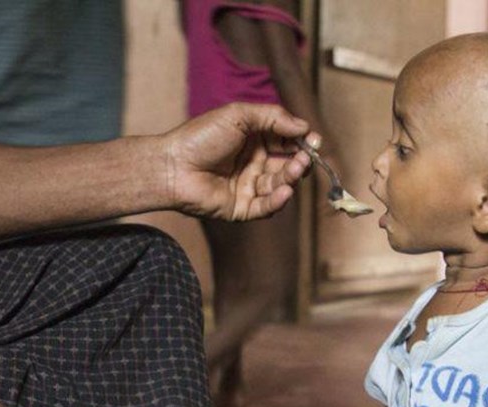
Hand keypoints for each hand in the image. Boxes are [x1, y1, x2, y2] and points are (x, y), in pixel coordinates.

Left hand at [164, 102, 313, 220]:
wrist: (173, 166)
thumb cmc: (201, 137)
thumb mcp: (238, 116)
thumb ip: (273, 117)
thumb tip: (304, 127)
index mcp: (254, 139)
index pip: (287, 140)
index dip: (302, 141)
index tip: (314, 141)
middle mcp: (253, 163)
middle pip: (287, 164)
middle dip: (300, 161)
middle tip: (305, 157)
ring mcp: (248, 186)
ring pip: (280, 185)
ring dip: (291, 177)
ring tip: (294, 169)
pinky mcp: (242, 208)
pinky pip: (266, 207)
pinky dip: (278, 200)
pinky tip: (284, 191)